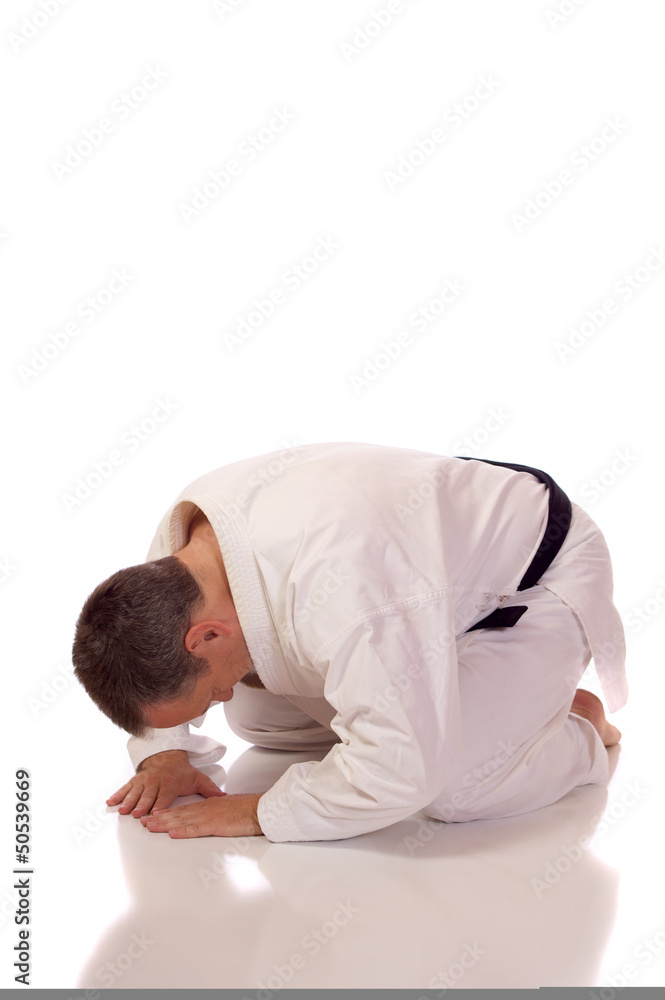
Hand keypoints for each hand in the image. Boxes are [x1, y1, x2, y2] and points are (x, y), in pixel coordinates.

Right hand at [106, 750, 225, 817]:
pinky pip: (125, 787)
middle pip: (149, 795)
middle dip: (142, 805)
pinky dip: (118, 794)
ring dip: (129, 801)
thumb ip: (210, 790)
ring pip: (136, 792)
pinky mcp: (136, 780)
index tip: (155, 814)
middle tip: (137, 814)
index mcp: (171, 783)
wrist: (167, 756)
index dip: (160, 805)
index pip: (165, 795)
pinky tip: (110, 802)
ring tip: (123, 810)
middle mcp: (156, 782)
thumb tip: (224, 798)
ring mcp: (144, 781)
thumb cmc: (182, 772)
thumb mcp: (198, 778)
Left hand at [140, 793, 262, 837]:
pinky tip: (172, 833)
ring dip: (165, 824)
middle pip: (178, 814)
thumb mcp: (229, 810)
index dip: (167, 813)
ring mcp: (210, 816)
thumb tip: (211, 819)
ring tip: (150, 826)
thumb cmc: (248, 810)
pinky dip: (183, 831)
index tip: (153, 816)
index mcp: (209, 806)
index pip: (184, 809)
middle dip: (159, 818)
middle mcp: (206, 809)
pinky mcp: (216, 825)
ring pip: (183, 820)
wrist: (261, 809)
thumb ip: (217, 813)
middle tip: (143, 822)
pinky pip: (196, 829)